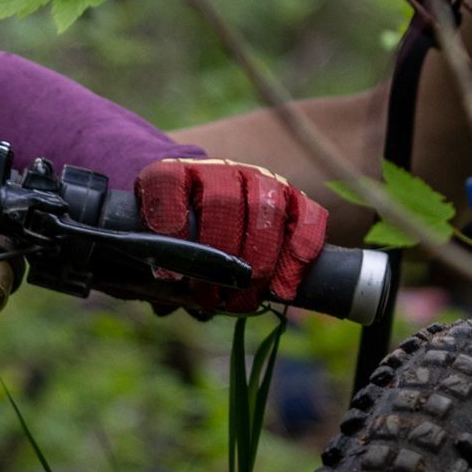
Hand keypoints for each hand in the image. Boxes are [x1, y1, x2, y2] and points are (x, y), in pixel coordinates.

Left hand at [134, 157, 327, 312]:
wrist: (217, 219)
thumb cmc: (185, 243)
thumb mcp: (163, 248)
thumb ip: (162, 263)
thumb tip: (166, 300)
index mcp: (177, 175)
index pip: (167, 182)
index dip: (168, 222)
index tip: (169, 272)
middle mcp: (221, 171)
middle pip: (223, 201)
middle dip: (219, 256)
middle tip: (211, 297)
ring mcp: (262, 181)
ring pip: (267, 208)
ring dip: (258, 260)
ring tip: (246, 298)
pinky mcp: (296, 199)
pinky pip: (308, 218)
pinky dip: (298, 255)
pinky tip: (284, 289)